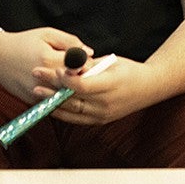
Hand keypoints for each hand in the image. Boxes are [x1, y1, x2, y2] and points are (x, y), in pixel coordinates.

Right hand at [0, 27, 91, 103]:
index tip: (91, 62)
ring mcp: (37, 93)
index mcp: (49, 59)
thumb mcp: (47, 34)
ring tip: (75, 80)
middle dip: (84, 79)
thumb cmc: (24, 42)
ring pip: (66, 97)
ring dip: (73, 89)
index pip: (81, 67)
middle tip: (87, 72)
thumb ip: (70, 42)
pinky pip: (54, 102)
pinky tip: (61, 86)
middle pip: (75, 85)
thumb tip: (89, 53)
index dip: (89, 65)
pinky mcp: (33, 102)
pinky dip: (60, 95)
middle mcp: (43, 79)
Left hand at [40, 55, 155, 124]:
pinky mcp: (100, 121)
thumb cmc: (129, 70)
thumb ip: (89, 65)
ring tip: (36, 91)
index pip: (82, 86)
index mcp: (111, 85)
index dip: (66, 78)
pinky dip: (62, 112)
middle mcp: (106, 104)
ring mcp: (103, 115)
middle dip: (52, 87)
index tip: (55, 68)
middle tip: (35, 75)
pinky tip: (49, 104)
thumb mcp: (111, 62)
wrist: (148, 88)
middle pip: (73, 98)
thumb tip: (68, 63)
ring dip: (52, 102)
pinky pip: (76, 118)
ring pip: (72, 111)